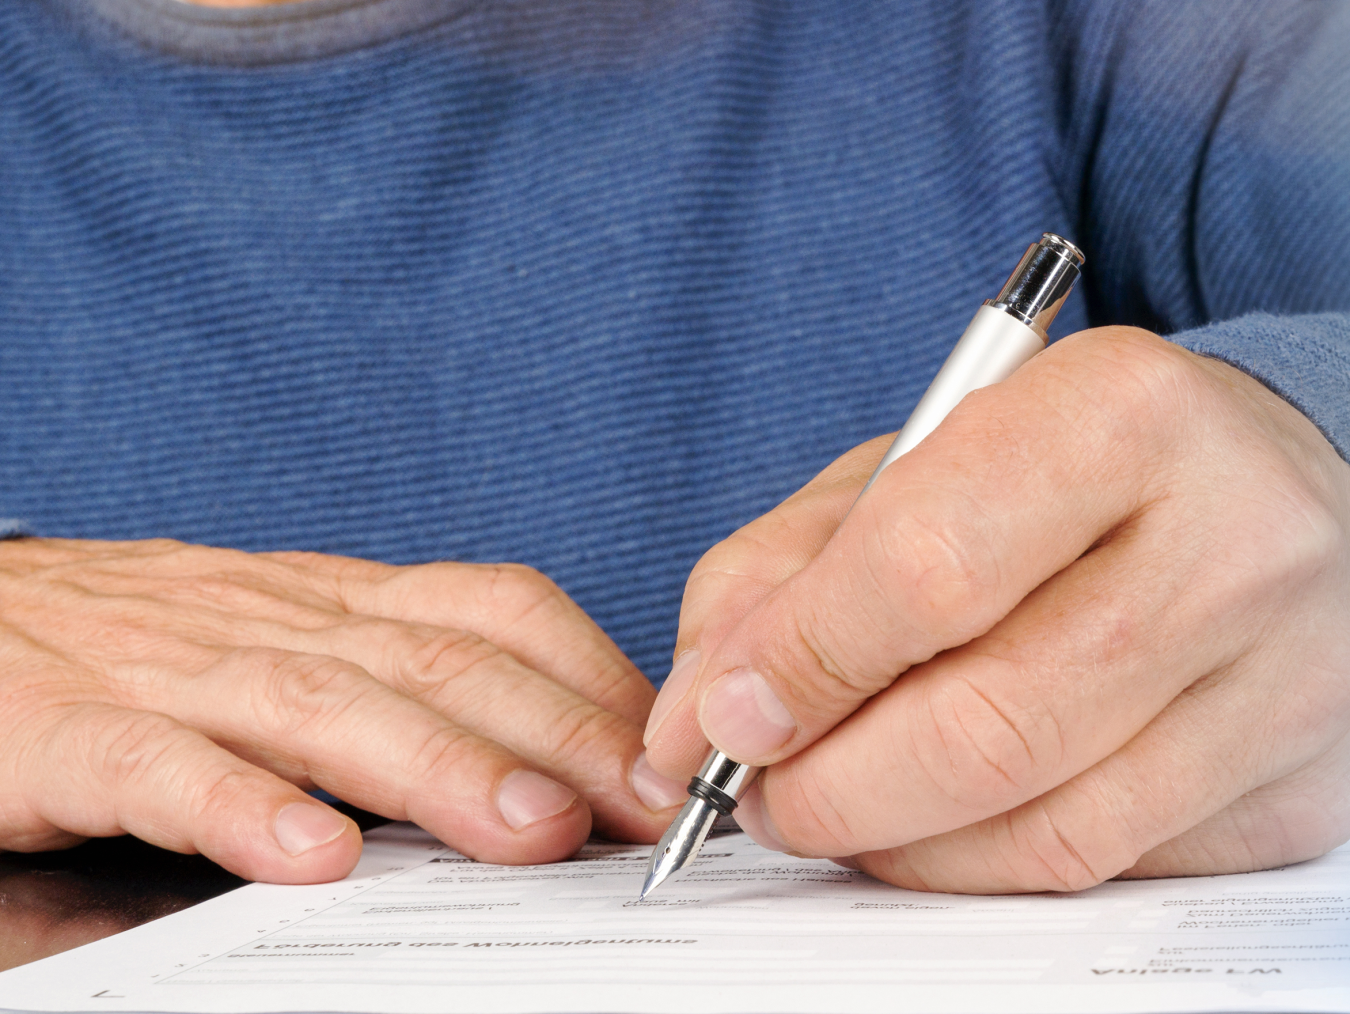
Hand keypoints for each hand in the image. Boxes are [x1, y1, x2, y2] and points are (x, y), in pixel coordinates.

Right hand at [0, 541, 685, 882]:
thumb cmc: (136, 643)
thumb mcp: (284, 642)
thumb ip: (392, 690)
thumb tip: (544, 777)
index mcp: (333, 600)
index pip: (490, 610)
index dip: (586, 676)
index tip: (661, 751)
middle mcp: (269, 620)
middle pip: (434, 662)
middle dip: (552, 732)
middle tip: (641, 805)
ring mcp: (168, 669)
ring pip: (321, 705)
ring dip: (436, 767)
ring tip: (528, 829)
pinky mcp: (59, 727)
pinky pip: (155, 764)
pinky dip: (237, 804)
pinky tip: (308, 856)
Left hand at [644, 327, 1349, 892]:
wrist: (1256, 488)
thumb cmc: (1061, 467)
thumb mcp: (908, 463)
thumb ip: (784, 567)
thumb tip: (705, 710)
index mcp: (1119, 416)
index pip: (927, 569)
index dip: (799, 663)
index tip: (716, 717)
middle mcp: (1231, 547)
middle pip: (983, 728)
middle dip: (825, 786)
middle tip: (754, 789)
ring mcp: (1280, 683)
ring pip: (1039, 827)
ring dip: (890, 841)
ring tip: (829, 802)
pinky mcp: (1292, 788)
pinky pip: (1098, 865)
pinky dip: (976, 862)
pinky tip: (932, 819)